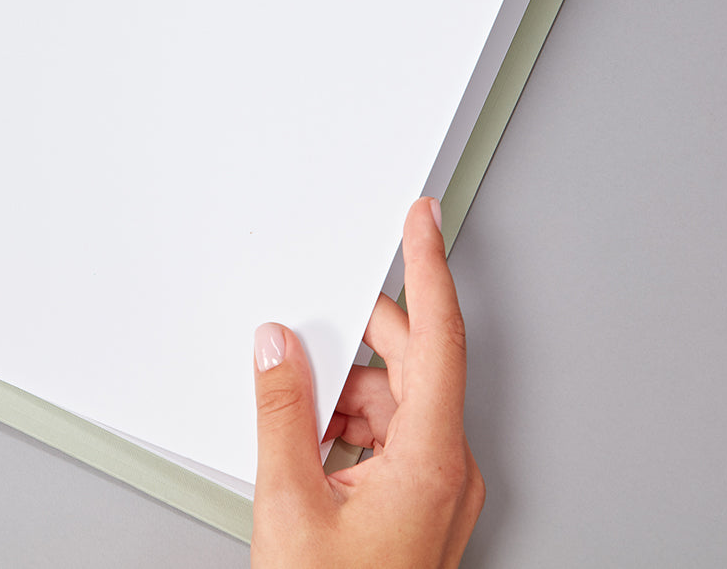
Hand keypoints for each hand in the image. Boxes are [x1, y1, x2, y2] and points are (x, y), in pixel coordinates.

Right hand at [251, 197, 483, 566]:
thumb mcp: (291, 501)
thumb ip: (282, 408)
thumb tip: (277, 344)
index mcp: (432, 458)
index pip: (438, 336)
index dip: (428, 267)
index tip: (421, 219)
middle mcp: (448, 468)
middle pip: (412, 368)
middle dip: (357, 345)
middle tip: (309, 330)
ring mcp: (437, 490)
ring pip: (395, 405)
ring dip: (344, 397)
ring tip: (294, 420)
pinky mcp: (419, 507)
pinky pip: (389, 439)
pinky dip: (347, 430)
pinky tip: (306, 446)